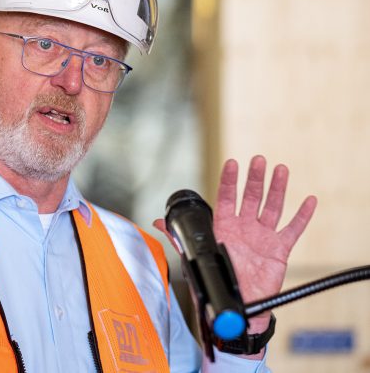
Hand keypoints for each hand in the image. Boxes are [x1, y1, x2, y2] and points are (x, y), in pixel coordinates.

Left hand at [155, 156, 316, 335]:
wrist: (237, 305)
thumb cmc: (216, 280)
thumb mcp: (195, 256)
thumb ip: (179, 237)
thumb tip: (156, 222)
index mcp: (224, 227)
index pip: (226, 197)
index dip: (229, 181)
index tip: (232, 163)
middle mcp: (244, 228)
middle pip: (251, 197)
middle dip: (254, 178)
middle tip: (258, 160)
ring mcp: (263, 237)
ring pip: (272, 207)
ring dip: (278, 189)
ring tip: (281, 169)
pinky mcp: (279, 250)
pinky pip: (293, 229)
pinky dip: (302, 215)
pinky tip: (309, 200)